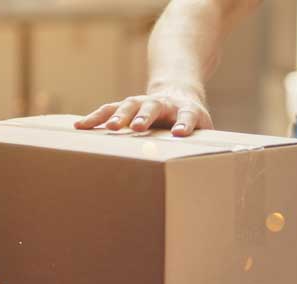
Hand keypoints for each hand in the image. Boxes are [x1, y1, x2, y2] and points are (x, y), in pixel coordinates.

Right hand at [74, 88, 212, 136]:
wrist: (179, 92)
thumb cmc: (192, 121)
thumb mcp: (204, 130)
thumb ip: (207, 147)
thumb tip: (215, 178)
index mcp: (186, 111)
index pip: (187, 116)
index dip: (184, 124)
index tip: (180, 133)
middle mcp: (163, 104)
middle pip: (154, 107)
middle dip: (145, 117)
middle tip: (138, 128)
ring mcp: (143, 102)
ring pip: (129, 105)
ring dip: (120, 116)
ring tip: (110, 128)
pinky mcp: (126, 106)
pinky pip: (109, 110)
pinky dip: (95, 118)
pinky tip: (81, 126)